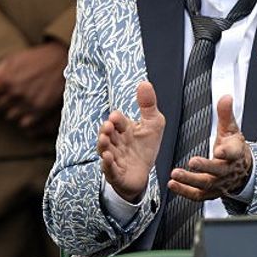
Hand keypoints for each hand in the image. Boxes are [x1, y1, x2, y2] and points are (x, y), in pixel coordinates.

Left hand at [0, 42, 66, 134]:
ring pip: (10, 117)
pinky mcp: (40, 110)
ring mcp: (28, 102)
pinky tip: (28, 110)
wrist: (62, 61)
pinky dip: (24, 119)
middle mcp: (15, 92)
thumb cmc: (36, 58)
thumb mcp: (13, 59)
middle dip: (3, 103)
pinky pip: (24, 124)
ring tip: (20, 104)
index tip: (1, 92)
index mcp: (6, 79)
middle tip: (11, 98)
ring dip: (13, 112)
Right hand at [98, 81, 165, 202]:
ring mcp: (113, 158)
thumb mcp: (153, 124)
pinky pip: (109, 170)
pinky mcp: (116, 174)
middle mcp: (115, 143)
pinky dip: (107, 165)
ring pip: (104, 151)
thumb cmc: (145, 148)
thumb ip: (148, 105)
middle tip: (107, 127)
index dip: (116, 119)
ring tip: (105, 141)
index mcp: (123, 129)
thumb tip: (144, 82)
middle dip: (106, 131)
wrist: (142, 174)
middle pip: (107, 135)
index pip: (117, 121)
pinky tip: (107, 159)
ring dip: (103, 146)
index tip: (115, 117)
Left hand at [167, 95, 252, 201]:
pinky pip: (198, 195)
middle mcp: (227, 170)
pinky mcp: (211, 192)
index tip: (219, 149)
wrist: (242, 170)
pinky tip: (173, 185)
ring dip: (190, 181)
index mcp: (235, 153)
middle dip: (205, 167)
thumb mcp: (231, 129)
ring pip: (206, 185)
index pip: (233, 152)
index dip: (227, 151)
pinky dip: (185, 192)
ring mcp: (219, 183)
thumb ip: (226, 114)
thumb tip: (226, 97)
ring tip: (175, 174)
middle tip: (192, 162)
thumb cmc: (234, 147)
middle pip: (217, 171)